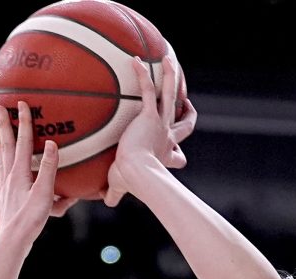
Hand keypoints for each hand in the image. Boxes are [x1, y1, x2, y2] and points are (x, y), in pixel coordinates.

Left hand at [0, 102, 66, 241]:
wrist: (13, 239)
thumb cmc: (30, 219)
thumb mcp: (43, 193)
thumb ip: (47, 168)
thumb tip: (51, 144)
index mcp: (19, 172)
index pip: (22, 140)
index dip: (23, 121)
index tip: (22, 103)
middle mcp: (10, 174)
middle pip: (5, 143)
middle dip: (3, 123)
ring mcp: (6, 183)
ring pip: (1, 154)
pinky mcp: (6, 193)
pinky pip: (2, 168)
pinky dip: (1, 157)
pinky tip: (2, 159)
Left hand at [105, 56, 187, 206]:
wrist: (136, 171)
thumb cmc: (130, 181)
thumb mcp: (121, 187)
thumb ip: (114, 193)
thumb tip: (106, 202)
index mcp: (164, 157)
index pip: (178, 158)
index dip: (179, 156)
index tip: (179, 156)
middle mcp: (167, 139)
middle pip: (186, 125)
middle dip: (189, 114)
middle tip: (187, 104)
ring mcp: (161, 125)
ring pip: (172, 96)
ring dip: (171, 77)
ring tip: (168, 61)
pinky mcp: (150, 116)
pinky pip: (148, 91)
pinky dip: (142, 75)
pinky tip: (135, 60)